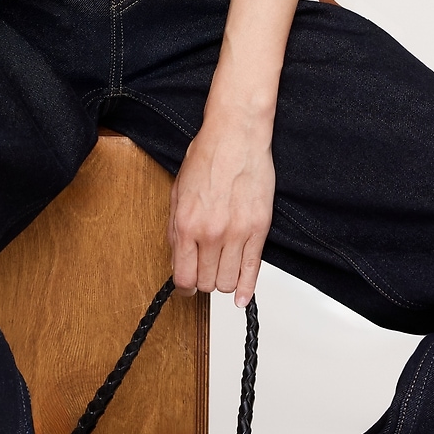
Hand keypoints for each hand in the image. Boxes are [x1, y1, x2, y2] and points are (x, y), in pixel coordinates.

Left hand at [167, 111, 274, 306]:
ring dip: (222, 282)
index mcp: (186, 225)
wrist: (235, 136)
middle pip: (205, 283)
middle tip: (204, 272)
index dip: (183, 287)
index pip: (183, 277)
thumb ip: (175, 231)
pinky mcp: (258, 229)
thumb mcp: (177, 194)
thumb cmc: (207, 158)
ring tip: (220, 271)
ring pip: (227, 281)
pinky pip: (252, 270)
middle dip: (202, 282)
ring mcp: (236, 233)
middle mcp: (210, 233)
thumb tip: (178, 260)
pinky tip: (241, 296)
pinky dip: (246, 288)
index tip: (186, 286)